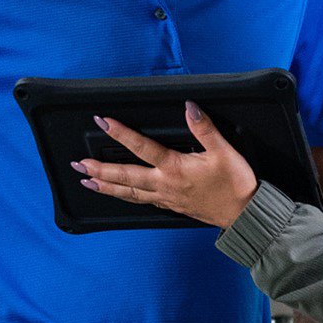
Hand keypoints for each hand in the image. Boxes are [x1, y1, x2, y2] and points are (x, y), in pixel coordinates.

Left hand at [74, 104, 259, 229]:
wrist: (244, 214)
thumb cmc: (235, 184)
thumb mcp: (223, 151)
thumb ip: (204, 128)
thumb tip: (189, 108)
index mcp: (175, 168)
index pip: (141, 147)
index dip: (121, 133)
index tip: (103, 122)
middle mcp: (165, 184)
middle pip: (125, 176)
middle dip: (100, 169)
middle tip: (79, 165)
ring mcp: (165, 198)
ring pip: (129, 193)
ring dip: (106, 186)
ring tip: (87, 181)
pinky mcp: (171, 206)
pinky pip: (141, 201)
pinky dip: (125, 197)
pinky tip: (118, 194)